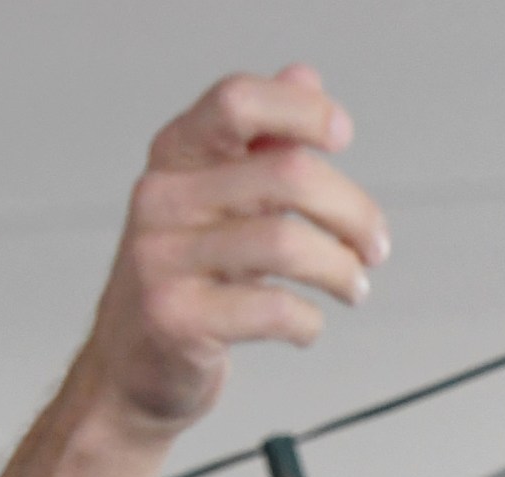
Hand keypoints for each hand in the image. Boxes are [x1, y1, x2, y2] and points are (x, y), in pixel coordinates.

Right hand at [79, 64, 388, 435]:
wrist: (130, 369)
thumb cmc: (185, 279)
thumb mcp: (217, 199)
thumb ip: (261, 141)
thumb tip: (305, 78)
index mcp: (176, 156)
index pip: (237, 101)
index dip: (301, 111)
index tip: (341, 136)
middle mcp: (163, 198)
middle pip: (287, 174)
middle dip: (354, 212)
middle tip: (374, 246)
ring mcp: (163, 258)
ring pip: (288, 243)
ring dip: (341, 269)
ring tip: (352, 286)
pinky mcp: (175, 317)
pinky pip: (273, 308)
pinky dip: (308, 321)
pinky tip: (305, 324)